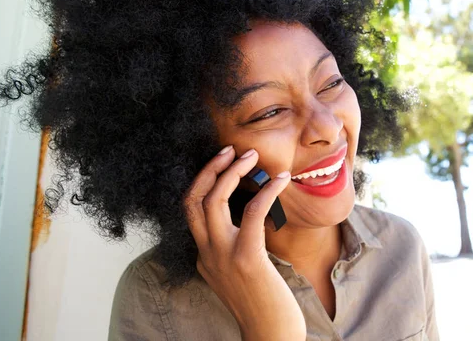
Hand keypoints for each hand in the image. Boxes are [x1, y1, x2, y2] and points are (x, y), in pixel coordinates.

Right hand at [183, 146, 305, 340]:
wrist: (271, 335)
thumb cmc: (264, 304)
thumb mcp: (240, 273)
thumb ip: (235, 249)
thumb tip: (250, 222)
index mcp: (204, 256)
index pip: (192, 210)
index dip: (204, 181)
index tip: (223, 164)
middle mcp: (206, 253)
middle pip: (192, 199)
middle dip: (209, 169)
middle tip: (229, 150)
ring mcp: (223, 255)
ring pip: (213, 200)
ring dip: (230, 172)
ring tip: (250, 156)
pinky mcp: (247, 258)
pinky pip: (251, 212)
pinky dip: (266, 190)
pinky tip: (280, 179)